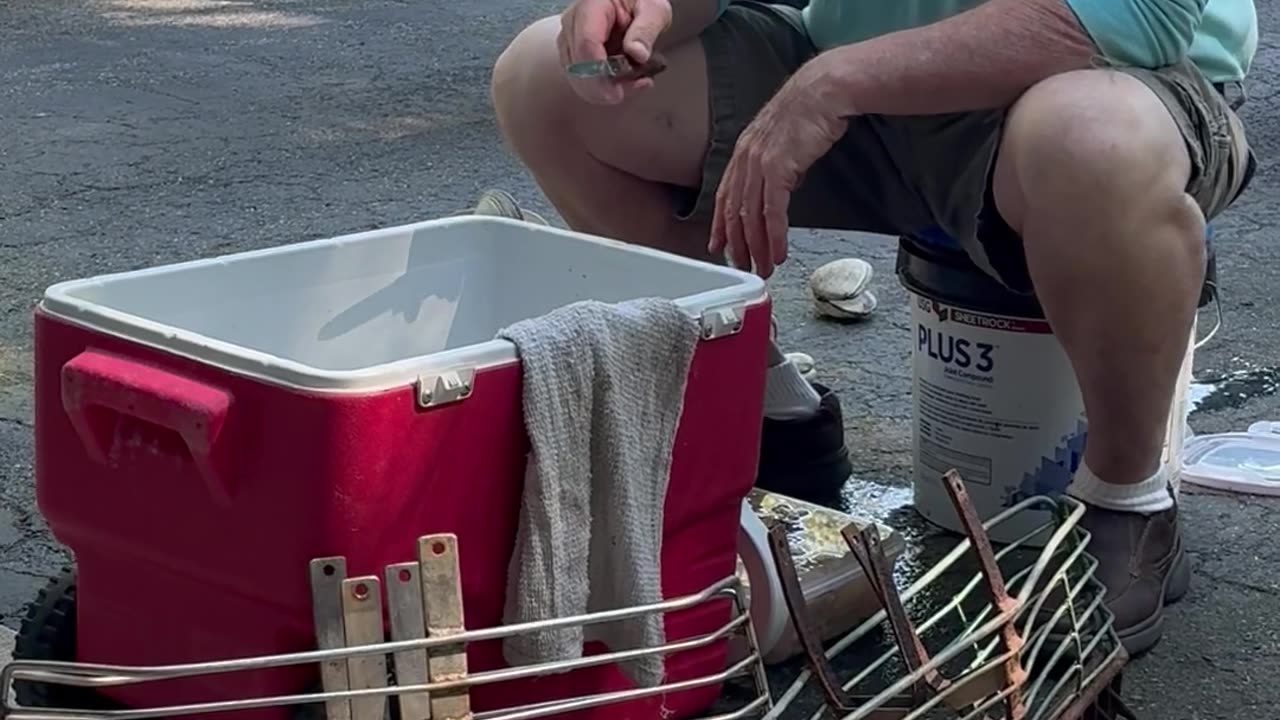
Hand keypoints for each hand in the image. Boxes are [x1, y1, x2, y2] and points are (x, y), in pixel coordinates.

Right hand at [558, 0, 672, 104]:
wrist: (634, 5)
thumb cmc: (642, 4)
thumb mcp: (654, 10)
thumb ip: (647, 29)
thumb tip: (636, 53)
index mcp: (592, 6)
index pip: (587, 43)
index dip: (599, 72)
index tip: (617, 92)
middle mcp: (574, 22)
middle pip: (577, 65)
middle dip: (603, 87)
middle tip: (634, 89)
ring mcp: (570, 39)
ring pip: (577, 77)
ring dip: (604, 90)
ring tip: (635, 83)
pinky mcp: (573, 54)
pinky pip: (581, 80)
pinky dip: (602, 89)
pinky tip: (624, 84)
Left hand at [709, 58, 848, 277]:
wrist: (824, 90)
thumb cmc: (810, 110)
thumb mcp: (784, 140)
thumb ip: (778, 164)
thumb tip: (784, 185)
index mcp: (744, 150)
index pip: (726, 195)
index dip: (721, 224)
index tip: (719, 245)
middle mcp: (746, 158)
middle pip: (735, 211)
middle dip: (738, 244)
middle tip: (743, 266)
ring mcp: (760, 163)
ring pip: (751, 216)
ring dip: (757, 246)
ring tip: (762, 267)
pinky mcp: (779, 168)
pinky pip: (773, 211)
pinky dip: (774, 235)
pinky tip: (778, 251)